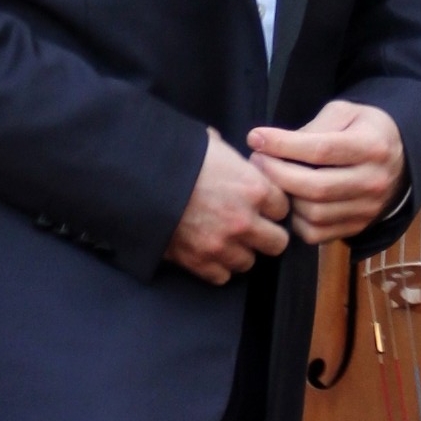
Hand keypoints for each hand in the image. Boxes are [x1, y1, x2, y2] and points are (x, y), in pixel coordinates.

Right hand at [165, 125, 290, 282]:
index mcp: (254, 188)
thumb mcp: (211, 145)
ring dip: (240, 252)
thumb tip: (231, 155)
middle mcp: (245, 221)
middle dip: (266, 235)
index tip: (260, 205)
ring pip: (249, 262)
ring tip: (225, 240)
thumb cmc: (176, 157)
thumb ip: (231, 157)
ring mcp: (223, 246)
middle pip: (277, 242)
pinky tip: (208, 251)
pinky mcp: (200, 263)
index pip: (283, 208)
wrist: (138, 181)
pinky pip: (222, 276)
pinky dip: (217, 267)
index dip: (271, 206)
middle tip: (250, 227)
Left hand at [247, 99, 405, 244]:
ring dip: (285, 198)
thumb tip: (271, 145)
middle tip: (257, 160)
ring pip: (314, 214)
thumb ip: (312, 128)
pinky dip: (296, 221)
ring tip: (271, 180)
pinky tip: (290, 201)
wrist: (400, 158)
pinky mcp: (358, 227)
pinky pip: (317, 234)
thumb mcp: (345, 113)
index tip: (255, 138)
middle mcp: (373, 181)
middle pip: (315, 187)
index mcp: (372, 147)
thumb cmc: (364, 129)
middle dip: (277, 174)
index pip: (321, 150)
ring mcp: (367, 209)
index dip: (283, 145)